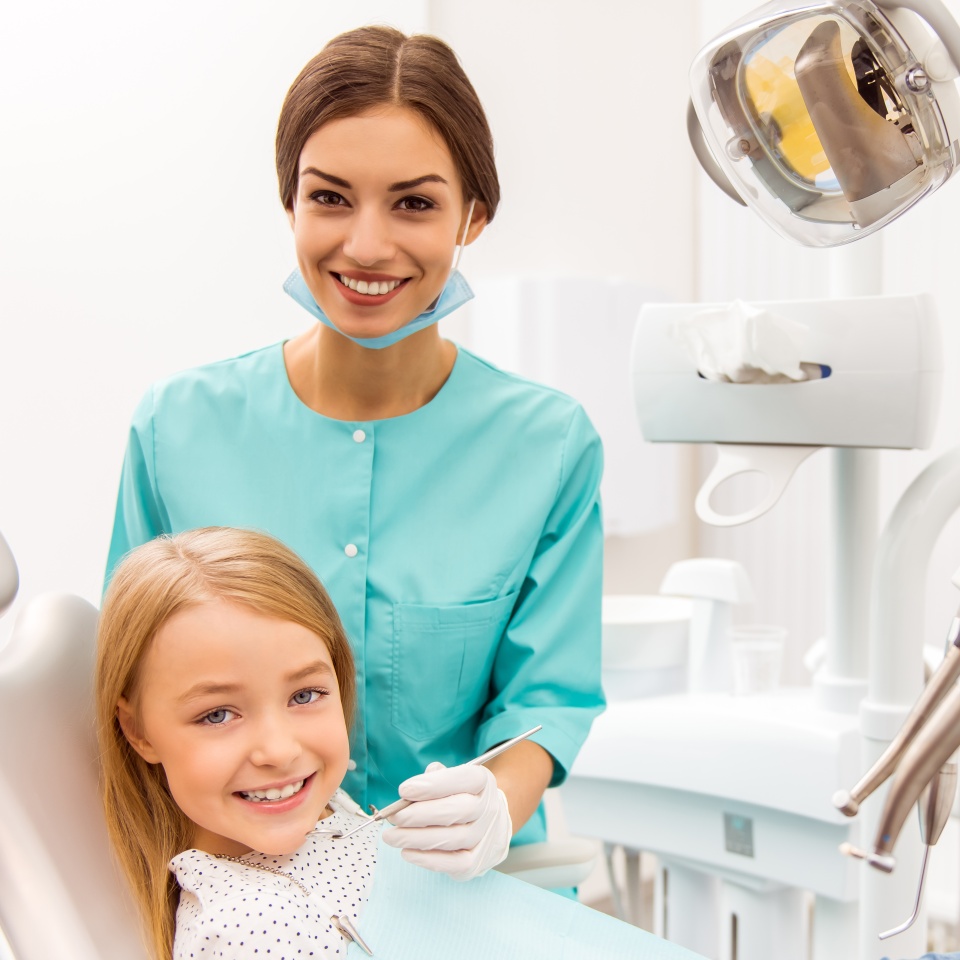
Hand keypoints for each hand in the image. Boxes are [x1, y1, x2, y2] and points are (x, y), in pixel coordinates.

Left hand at [381, 761, 512, 880]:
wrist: (491, 826)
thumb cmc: (463, 798)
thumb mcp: (453, 781)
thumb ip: (434, 779)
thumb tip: (411, 791)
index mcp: (483, 782)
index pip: (464, 779)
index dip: (433, 785)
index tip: (404, 790)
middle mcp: (489, 808)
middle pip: (458, 810)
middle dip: (420, 814)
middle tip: (394, 816)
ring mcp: (485, 837)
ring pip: (452, 838)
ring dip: (417, 838)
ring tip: (392, 836)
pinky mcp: (477, 862)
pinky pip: (453, 863)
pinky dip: (428, 859)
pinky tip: (407, 852)